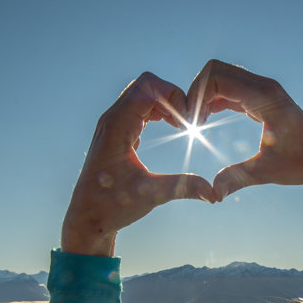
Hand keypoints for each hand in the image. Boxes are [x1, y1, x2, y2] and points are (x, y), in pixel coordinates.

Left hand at [62, 72, 214, 255]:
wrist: (88, 217)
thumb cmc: (112, 206)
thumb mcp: (150, 196)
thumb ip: (183, 189)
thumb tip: (215, 194)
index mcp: (117, 125)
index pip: (148, 87)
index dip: (174, 96)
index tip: (189, 121)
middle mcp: (112, 118)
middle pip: (146, 84)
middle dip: (172, 96)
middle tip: (190, 120)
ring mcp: (113, 123)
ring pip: (143, 94)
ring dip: (166, 103)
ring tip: (183, 124)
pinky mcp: (118, 132)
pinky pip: (140, 107)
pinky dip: (159, 111)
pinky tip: (173, 128)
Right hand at [184, 59, 302, 203]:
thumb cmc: (302, 163)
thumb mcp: (267, 172)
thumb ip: (237, 179)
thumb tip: (212, 194)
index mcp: (265, 97)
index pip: (218, 77)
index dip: (197, 96)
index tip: (190, 123)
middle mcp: (263, 86)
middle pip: (216, 70)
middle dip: (196, 91)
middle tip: (189, 121)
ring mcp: (262, 90)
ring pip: (221, 76)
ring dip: (204, 95)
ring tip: (195, 123)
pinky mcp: (260, 98)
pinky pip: (229, 88)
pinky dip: (214, 99)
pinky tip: (205, 120)